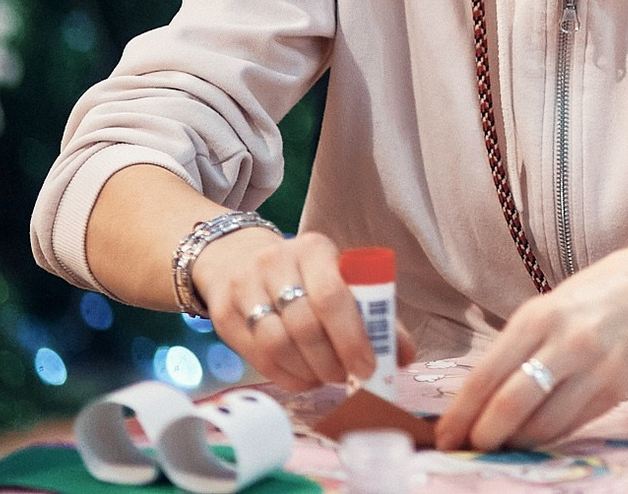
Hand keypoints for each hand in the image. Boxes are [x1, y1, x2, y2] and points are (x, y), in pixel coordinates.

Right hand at [191, 228, 413, 391]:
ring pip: (277, 345)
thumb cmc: (305, 277)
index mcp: (314, 249)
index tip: (367, 368)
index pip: (333, 297)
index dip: (351, 339)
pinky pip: (256, 356)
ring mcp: (244, 287)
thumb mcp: (340, 280)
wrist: (240, 258)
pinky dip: (284, 376)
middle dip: (330, 362)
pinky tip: (301, 378)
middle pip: (304, 325)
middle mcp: (275, 262)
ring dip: (307, 372)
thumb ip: (375, 315)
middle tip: (343, 378)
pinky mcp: (223, 313)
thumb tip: (404, 357)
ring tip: (323, 378)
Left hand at [437, 243, 627, 451]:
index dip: (460, 415)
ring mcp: (595, 368)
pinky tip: (534, 432)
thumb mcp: (540, 313)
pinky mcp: (616, 390)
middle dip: (482, 436)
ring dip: (514, 443)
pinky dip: (545, 437)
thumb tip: (470, 407)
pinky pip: (570, 427)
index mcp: (538, 318)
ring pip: (542, 426)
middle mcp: (567, 342)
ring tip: (501, 441)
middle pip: (511, 405)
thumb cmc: (582, 303)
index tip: (443, 437)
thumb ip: (508, 355)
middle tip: (468, 448)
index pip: (486, 377)